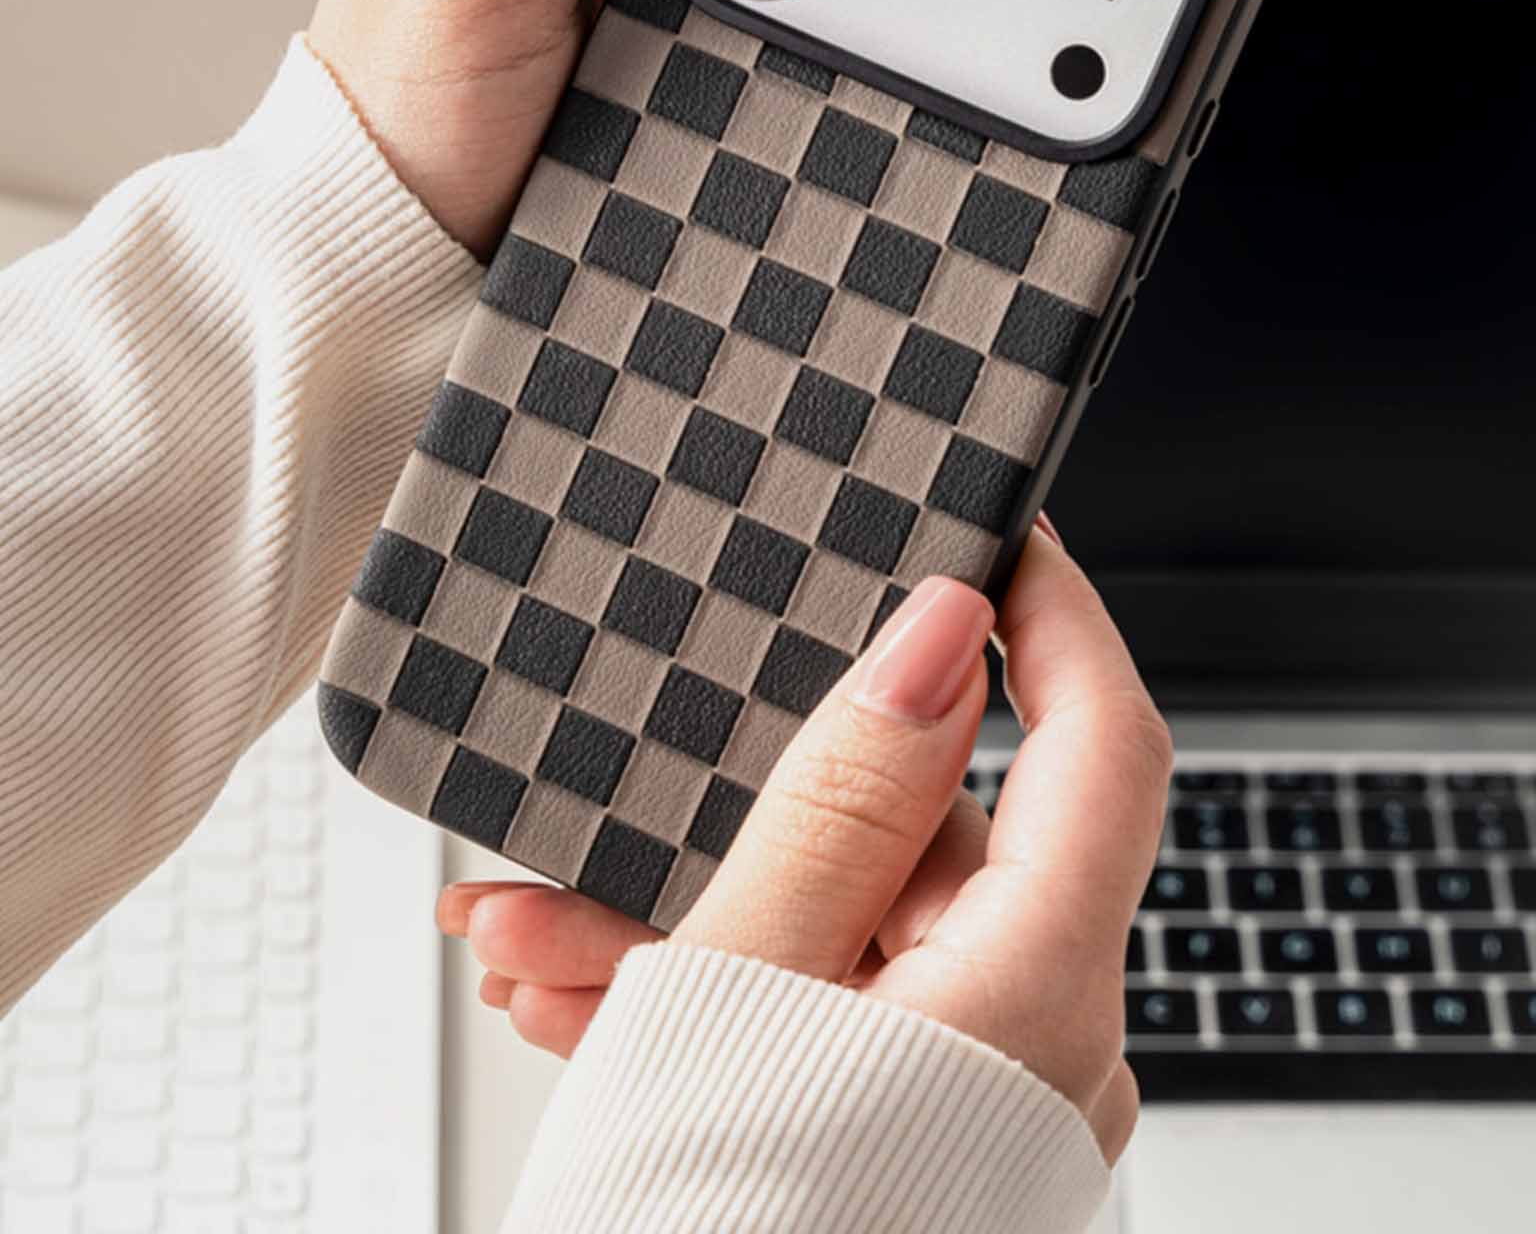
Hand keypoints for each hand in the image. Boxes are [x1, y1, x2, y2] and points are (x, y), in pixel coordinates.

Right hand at [439, 518, 1171, 1163]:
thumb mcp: (737, 993)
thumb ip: (841, 801)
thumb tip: (937, 639)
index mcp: (1036, 995)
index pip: (1107, 742)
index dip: (1056, 615)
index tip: (990, 531)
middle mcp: (1041, 1053)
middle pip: (927, 845)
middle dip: (752, 810)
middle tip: (607, 808)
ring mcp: (984, 1108)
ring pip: (852, 934)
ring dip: (696, 917)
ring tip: (542, 932)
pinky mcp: (922, 1144)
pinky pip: (837, 1015)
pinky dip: (722, 995)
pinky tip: (587, 1000)